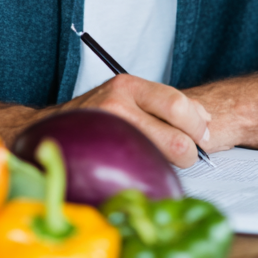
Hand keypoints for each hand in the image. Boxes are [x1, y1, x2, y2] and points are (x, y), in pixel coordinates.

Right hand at [69, 74, 211, 167]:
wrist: (53, 129)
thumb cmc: (101, 115)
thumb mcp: (130, 96)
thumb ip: (167, 104)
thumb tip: (205, 121)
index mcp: (128, 85)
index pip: (177, 105)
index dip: (197, 125)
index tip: (202, 135)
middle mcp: (116, 106)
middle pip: (177, 138)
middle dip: (190, 151)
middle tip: (187, 153)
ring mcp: (108, 134)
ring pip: (165, 159)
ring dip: (173, 164)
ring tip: (163, 158)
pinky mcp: (103, 160)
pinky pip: (144, 172)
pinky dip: (154, 172)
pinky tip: (147, 167)